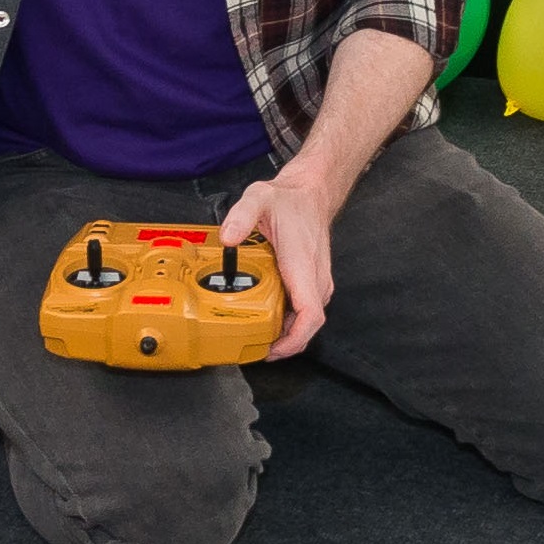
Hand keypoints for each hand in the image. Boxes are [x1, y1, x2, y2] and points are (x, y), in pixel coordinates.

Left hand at [211, 168, 337, 358]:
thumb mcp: (260, 198)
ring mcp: (317, 282)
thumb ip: (241, 216)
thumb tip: (227, 238)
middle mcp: (315, 279)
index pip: (310, 315)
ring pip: (307, 321)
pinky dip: (289, 321)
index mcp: (303, 265)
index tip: (274, 350)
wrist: (311, 194)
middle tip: (254, 348)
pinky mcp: (313, 283)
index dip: (293, 340)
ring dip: (286, 334)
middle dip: (284, 344)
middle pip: (307, 326)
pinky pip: (305, 311)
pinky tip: (269, 319)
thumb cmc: (291, 201)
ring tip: (258, 337)